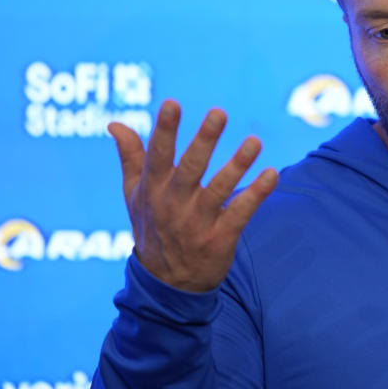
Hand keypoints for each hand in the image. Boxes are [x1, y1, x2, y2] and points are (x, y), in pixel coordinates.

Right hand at [108, 99, 278, 291]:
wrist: (166, 285)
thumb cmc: (152, 227)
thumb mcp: (134, 195)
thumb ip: (130, 157)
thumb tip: (115, 123)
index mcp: (152, 189)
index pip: (157, 155)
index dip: (165, 130)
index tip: (172, 104)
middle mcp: (174, 204)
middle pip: (190, 168)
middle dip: (204, 141)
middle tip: (219, 113)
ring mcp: (197, 222)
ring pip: (220, 189)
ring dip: (238, 165)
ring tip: (254, 141)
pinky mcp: (220, 238)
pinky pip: (240, 213)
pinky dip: (256, 194)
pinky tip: (272, 175)